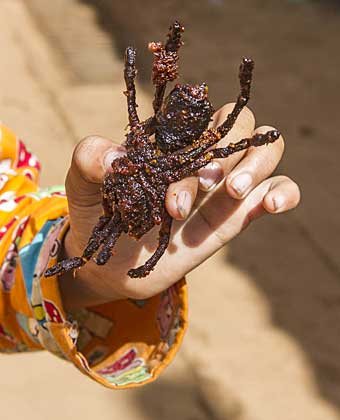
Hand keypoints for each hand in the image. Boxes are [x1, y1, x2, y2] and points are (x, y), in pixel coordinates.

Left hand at [59, 104, 299, 309]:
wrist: (110, 264)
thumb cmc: (98, 217)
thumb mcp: (82, 185)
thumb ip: (89, 159)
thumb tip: (118, 156)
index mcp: (171, 143)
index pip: (203, 115)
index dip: (200, 134)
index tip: (179, 173)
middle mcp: (200, 159)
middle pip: (242, 127)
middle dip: (228, 152)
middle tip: (207, 185)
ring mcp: (221, 188)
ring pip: (266, 152)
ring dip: (258, 165)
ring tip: (233, 192)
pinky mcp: (234, 217)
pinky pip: (275, 193)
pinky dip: (284, 192)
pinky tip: (272, 204)